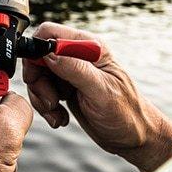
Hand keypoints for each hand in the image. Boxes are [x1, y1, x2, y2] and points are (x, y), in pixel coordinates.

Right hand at [22, 22, 171, 171]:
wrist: (134, 138)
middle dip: (38, 81)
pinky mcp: (67, 88)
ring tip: (57, 113)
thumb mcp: (101, 91)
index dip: (37, 52)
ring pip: (39, 75)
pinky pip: (44, 91)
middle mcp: (77, 55)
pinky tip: (60, 118)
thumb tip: (49, 54)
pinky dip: (46, 107)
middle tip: (51, 102)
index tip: (36, 76)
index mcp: (88, 46)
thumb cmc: (126, 113)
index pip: (50, 33)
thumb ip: (75, 69)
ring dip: (42, 98)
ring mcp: (71, 72)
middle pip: (39, 56)